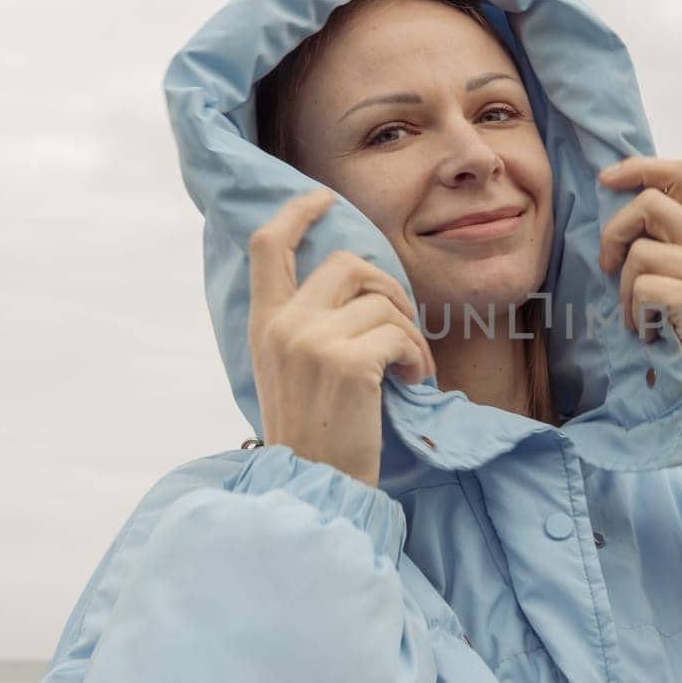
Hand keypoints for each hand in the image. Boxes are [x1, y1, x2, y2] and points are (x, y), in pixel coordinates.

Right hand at [246, 188, 436, 487]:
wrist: (314, 484)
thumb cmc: (315, 432)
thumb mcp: (290, 370)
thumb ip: (304, 325)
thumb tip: (349, 286)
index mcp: (264, 324)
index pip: (269, 245)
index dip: (298, 212)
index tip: (323, 198)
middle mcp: (283, 325)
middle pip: (348, 263)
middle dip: (388, 287)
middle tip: (403, 325)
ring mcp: (313, 341)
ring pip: (383, 302)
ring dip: (410, 334)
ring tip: (410, 368)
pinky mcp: (348, 363)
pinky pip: (401, 334)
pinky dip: (417, 356)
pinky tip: (412, 381)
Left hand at [598, 157, 681, 431]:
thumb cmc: (679, 335)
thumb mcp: (673, 279)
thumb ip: (657, 241)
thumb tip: (611, 199)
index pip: (679, 173)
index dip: (638, 167)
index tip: (605, 180)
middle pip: (649, 203)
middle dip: (614, 235)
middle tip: (610, 269)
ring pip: (639, 253)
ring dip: (624, 290)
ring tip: (641, 316)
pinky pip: (643, 286)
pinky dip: (634, 314)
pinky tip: (650, 333)